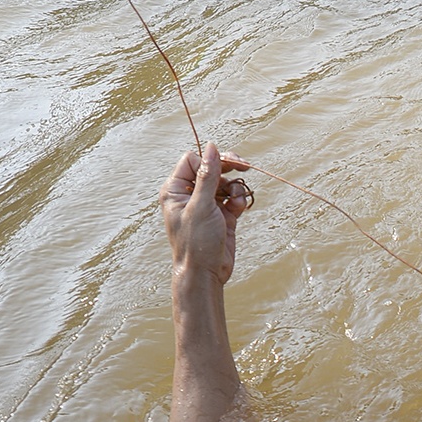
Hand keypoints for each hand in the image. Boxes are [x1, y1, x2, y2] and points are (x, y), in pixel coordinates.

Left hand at [159, 143, 252, 284]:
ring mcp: (207, 205)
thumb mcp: (201, 206)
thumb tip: (211, 147)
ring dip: (235, 187)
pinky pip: (234, 197)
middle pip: (211, 168)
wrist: (206, 274)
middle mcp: (190, 194)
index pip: (193, 161)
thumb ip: (207, 175)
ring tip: (238, 200)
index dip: (210, 162)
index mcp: (176, 190)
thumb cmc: (196, 242)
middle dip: (228, 168)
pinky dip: (239, 199)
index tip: (227, 166)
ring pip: (225, 182)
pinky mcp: (222, 215)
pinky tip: (240, 207)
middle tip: (244, 166)